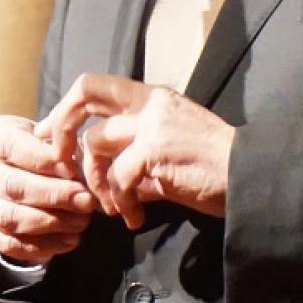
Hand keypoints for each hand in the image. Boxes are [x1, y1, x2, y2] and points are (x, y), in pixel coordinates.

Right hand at [0, 113, 97, 263]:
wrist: (26, 166)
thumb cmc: (47, 146)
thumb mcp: (55, 135)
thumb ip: (65, 147)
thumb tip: (79, 170)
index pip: (14, 147)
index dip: (45, 160)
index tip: (75, 170)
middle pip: (12, 186)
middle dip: (53, 196)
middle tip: (86, 201)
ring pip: (9, 218)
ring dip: (50, 223)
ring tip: (81, 222)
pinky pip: (10, 244)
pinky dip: (42, 246)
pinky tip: (70, 240)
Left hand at [37, 73, 234, 230]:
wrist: (250, 175)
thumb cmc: (216, 167)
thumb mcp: (171, 152)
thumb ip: (137, 159)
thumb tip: (108, 182)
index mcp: (154, 98)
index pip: (96, 84)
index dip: (66, 108)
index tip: (52, 135)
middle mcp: (150, 103)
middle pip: (85, 93)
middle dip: (61, 125)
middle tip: (58, 161)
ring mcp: (153, 125)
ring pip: (95, 142)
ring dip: (95, 181)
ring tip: (111, 207)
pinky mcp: (156, 151)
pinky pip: (118, 177)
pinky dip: (120, 202)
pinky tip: (134, 218)